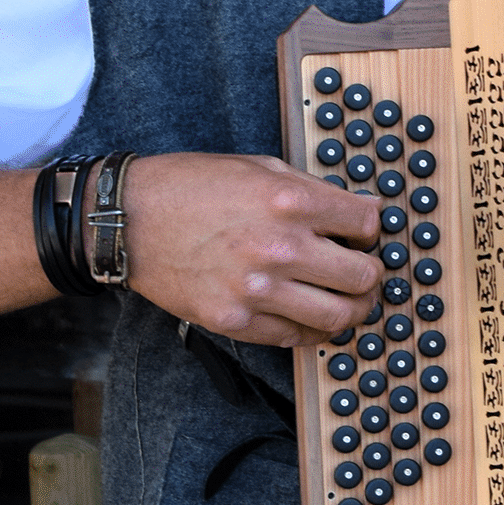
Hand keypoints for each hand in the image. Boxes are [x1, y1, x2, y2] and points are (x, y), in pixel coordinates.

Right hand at [124, 153, 381, 347]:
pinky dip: (312, 330)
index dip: (373, 231)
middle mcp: (280, 248)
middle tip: (365, 272)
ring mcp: (258, 290)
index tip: (365, 235)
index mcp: (290, 201)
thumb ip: (311, 190)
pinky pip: (296, 338)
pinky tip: (308, 314)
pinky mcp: (236, 321)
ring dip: (352, 310)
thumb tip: (359, 211)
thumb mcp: (258, 167)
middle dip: (372, 275)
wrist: (130, 221)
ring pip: (338, 317)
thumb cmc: (190, 187)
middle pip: (363, 277)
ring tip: (346, 301)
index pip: (368, 224)